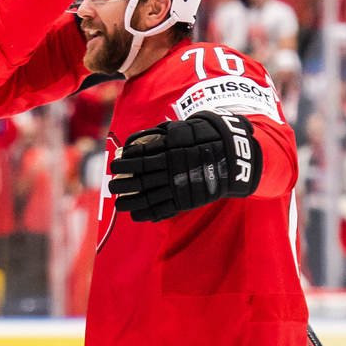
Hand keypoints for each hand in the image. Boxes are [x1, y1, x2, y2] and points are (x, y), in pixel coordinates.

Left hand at [108, 110, 262, 221]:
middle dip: (123, 184)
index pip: (139, 158)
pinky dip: (147, 214)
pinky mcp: (186, 200)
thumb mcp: (181, 130)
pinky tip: (136, 214)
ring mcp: (179, 186)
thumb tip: (131, 144)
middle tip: (113, 186)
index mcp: (169, 150)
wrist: (232, 156)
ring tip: (120, 203)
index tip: (115, 166)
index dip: (125, 163)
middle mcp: (172, 169)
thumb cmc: (203, 139)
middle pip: (140, 179)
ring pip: (148, 197)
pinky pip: (163, 209)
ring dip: (130, 202)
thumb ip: (157, 136)